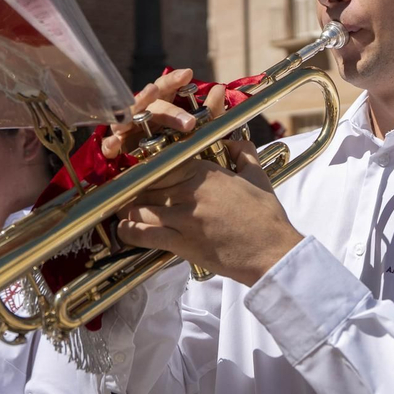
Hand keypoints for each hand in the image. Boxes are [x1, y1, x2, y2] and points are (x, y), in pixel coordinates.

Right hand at [102, 69, 226, 160]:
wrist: (158, 172)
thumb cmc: (175, 140)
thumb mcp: (197, 127)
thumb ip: (210, 111)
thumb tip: (220, 88)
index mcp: (161, 103)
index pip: (165, 86)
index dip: (174, 80)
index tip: (188, 74)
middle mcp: (142, 111)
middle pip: (151, 103)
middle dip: (169, 111)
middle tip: (188, 122)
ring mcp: (127, 127)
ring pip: (128, 117)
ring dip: (135, 114)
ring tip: (140, 113)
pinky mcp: (116, 147)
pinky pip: (109, 144)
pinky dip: (111, 143)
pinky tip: (116, 143)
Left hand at [118, 139, 302, 285]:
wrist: (271, 252)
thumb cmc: (267, 217)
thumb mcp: (258, 178)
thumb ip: (244, 155)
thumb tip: (235, 142)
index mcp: (208, 172)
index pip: (167, 160)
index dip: (151, 165)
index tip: (144, 168)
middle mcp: (192, 192)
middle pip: (149, 182)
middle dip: (136, 186)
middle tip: (126, 189)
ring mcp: (184, 218)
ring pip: (141, 206)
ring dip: (129, 207)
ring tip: (122, 208)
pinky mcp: (181, 243)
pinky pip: (145, 234)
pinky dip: (129, 231)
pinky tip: (123, 229)